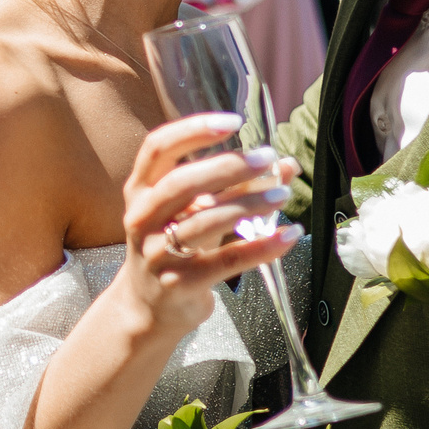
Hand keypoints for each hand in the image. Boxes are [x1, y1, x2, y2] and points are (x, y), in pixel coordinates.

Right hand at [119, 114, 300, 339]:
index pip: (158, 148)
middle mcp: (142, 218)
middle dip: (228, 167)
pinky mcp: (179, 284)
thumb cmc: (172, 247)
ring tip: (283, 195)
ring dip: (249, 204)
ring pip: (205, 222)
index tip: (233, 121)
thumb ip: (233, 186)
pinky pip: (225, 261)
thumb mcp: (192, 212)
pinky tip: (288, 235)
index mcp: (140, 190)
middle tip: (266, 158)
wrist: (148, 307)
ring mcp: (157, 253)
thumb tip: (284, 164)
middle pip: (182, 183)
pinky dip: (261, 247)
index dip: (193, 130)